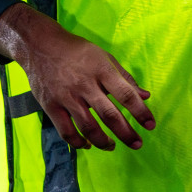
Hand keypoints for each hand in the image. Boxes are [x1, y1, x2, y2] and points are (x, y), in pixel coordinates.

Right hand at [0, 3, 154, 150]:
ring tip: (113, 146)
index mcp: (101, 70)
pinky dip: (78, 142)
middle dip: (126, 133)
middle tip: (137, 144)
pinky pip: (66, 131)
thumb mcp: (104, 57)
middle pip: (109, 114)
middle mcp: (85, 84)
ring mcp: (67, 96)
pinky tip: (87, 144)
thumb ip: (125, 78)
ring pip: (88, 127)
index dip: (140, 112)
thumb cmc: (77, 51)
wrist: (40, 45)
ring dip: (103, 141)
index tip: (151, 125)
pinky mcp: (51, 106)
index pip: (125, 94)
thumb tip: (145, 96)